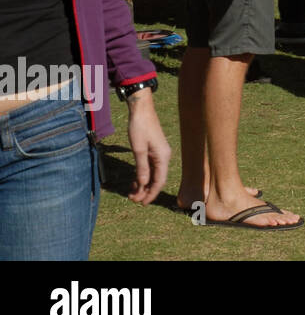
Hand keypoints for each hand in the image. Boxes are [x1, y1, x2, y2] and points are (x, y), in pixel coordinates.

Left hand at [125, 90, 170, 204]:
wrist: (141, 110)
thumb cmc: (140, 127)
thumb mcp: (138, 149)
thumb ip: (141, 168)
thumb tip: (143, 184)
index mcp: (162, 157)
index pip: (159, 181)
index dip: (151, 194)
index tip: (142, 203)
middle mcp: (163, 157)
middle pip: (156, 180)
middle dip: (146, 191)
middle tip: (132, 200)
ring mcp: (158, 154)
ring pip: (152, 175)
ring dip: (143, 185)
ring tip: (131, 193)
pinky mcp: (152, 151)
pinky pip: (149, 168)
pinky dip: (142, 177)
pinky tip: (134, 183)